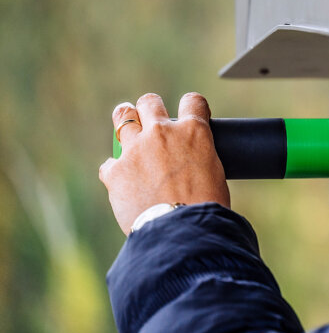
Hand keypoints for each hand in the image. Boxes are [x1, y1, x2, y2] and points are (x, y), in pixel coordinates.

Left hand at [99, 92, 229, 234]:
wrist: (182, 231)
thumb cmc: (206, 207)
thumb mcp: (214, 172)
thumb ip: (198, 157)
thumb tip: (190, 162)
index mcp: (194, 132)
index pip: (193, 101)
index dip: (192, 106)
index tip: (190, 113)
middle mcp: (162, 132)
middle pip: (150, 102)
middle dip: (150, 109)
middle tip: (150, 120)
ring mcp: (136, 149)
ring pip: (123, 116)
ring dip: (125, 120)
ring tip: (125, 127)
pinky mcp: (115, 171)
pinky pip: (109, 163)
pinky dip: (115, 170)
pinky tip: (121, 180)